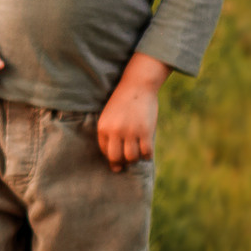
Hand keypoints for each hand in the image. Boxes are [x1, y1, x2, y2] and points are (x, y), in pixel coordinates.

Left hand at [97, 53, 170, 170]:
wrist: (137, 85)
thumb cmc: (124, 102)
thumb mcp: (110, 116)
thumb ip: (110, 134)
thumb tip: (115, 165)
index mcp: (103, 127)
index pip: (105, 151)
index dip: (113, 157)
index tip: (119, 157)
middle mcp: (115, 131)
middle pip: (116, 158)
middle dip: (122, 162)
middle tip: (128, 160)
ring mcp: (130, 131)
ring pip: (132, 157)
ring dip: (136, 159)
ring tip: (138, 153)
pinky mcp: (145, 131)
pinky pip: (146, 152)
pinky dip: (147, 155)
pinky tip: (147, 151)